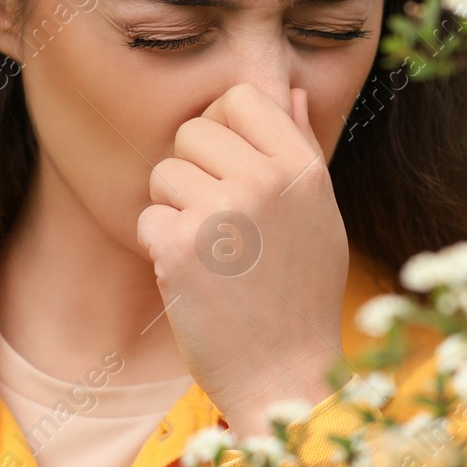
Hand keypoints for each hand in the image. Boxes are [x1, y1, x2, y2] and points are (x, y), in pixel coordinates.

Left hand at [137, 83, 348, 436]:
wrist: (285, 375)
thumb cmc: (302, 293)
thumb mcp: (320, 214)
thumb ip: (300, 148)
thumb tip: (287, 91)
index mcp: (303, 168)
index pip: (241, 97)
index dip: (223, 125)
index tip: (228, 165)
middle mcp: (266, 181)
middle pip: (192, 131)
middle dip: (192, 169)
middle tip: (217, 219)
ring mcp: (223, 213)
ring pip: (164, 173)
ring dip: (174, 210)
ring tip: (211, 252)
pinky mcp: (182, 250)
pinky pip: (147, 218)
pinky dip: (160, 248)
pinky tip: (193, 278)